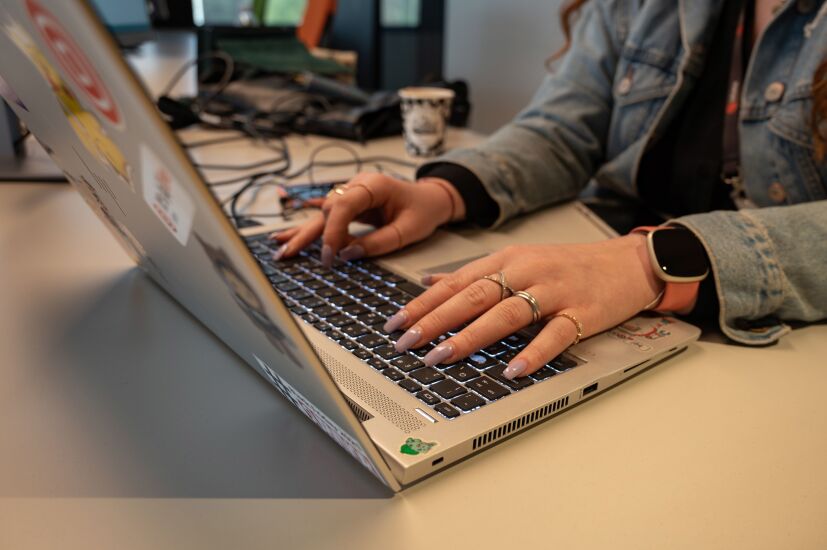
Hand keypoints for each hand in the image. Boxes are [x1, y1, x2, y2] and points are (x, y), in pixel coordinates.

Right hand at [270, 173, 464, 264]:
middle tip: (289, 255)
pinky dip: (309, 231)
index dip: (334, 231)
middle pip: (326, 209)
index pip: (344, 205)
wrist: (430, 198)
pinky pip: (327, 219)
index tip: (330, 255)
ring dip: (301, 233)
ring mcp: (351, 193)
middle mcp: (358, 185)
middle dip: (307, 234)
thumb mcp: (407, 231)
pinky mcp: (350, 205)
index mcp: (374, 185)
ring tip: (279, 250)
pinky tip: (287, 238)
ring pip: (321, 215)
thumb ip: (378, 243)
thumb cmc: (423, 211)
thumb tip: (346, 255)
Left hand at [383, 235, 664, 378]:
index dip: (422, 304)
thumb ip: (474, 274)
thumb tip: (428, 282)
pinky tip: (512, 370)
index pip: (455, 283)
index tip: (395, 324)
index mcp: (506, 260)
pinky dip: (533, 353)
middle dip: (435, 321)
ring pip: (506, 313)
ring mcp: (554, 291)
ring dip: (471, 336)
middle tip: (407, 343)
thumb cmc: (568, 265)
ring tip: (442, 357)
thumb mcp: (518, 260)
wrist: (627, 262)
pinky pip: (555, 334)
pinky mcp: (582, 312)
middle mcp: (525, 272)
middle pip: (473, 297)